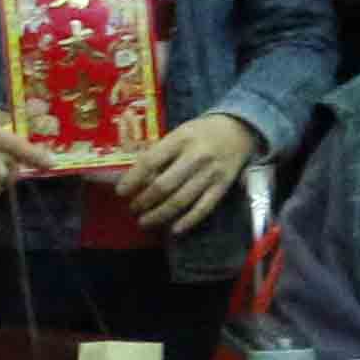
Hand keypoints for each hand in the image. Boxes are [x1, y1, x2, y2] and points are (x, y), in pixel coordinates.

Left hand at [122, 111, 261, 233]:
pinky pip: (203, 208)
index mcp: (180, 139)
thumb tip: (136, 176)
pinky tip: (174, 229)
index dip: (133, 179)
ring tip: (145, 221)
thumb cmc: (201, 132)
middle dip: (144, 201)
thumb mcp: (179, 132)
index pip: (151, 162)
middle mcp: (195, 157)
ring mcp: (210, 174)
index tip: (121, 192)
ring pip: (181, 200)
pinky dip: (188, 221)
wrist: (239, 129)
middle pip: (164, 185)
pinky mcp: (223, 187)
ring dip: (160, 214)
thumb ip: (161, 152)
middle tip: (133, 209)